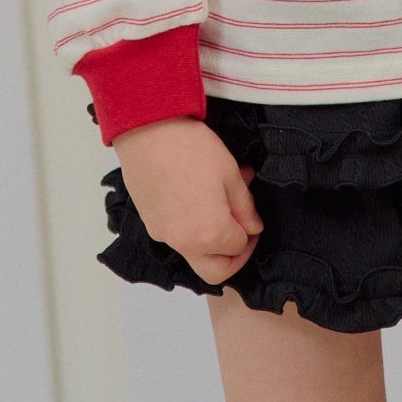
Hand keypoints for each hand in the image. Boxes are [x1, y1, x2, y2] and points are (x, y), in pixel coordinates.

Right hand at [112, 117, 265, 285]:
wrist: (148, 130)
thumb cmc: (190, 147)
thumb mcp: (230, 173)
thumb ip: (245, 206)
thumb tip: (253, 226)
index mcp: (210, 232)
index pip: (239, 247)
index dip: (251, 232)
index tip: (253, 216)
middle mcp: (185, 243)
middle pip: (215, 272)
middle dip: (233, 257)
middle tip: (242, 232)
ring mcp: (164, 235)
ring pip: (195, 255)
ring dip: (211, 243)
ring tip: (218, 208)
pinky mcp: (151, 224)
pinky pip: (177, 239)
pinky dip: (191, 230)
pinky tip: (196, 201)